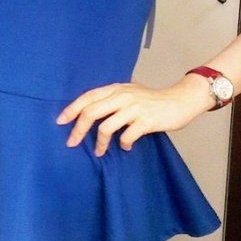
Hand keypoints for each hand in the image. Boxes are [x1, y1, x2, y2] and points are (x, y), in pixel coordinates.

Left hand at [55, 78, 210, 156]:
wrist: (180, 100)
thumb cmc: (153, 100)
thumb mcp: (130, 92)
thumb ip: (112, 99)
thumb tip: (89, 114)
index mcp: (116, 88)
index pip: (87, 97)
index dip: (71, 109)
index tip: (60, 122)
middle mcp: (122, 96)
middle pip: (91, 112)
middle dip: (78, 130)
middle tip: (72, 143)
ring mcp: (134, 108)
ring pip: (105, 127)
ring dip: (100, 143)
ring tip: (100, 151)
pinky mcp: (146, 121)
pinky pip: (126, 137)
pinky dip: (123, 145)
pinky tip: (126, 147)